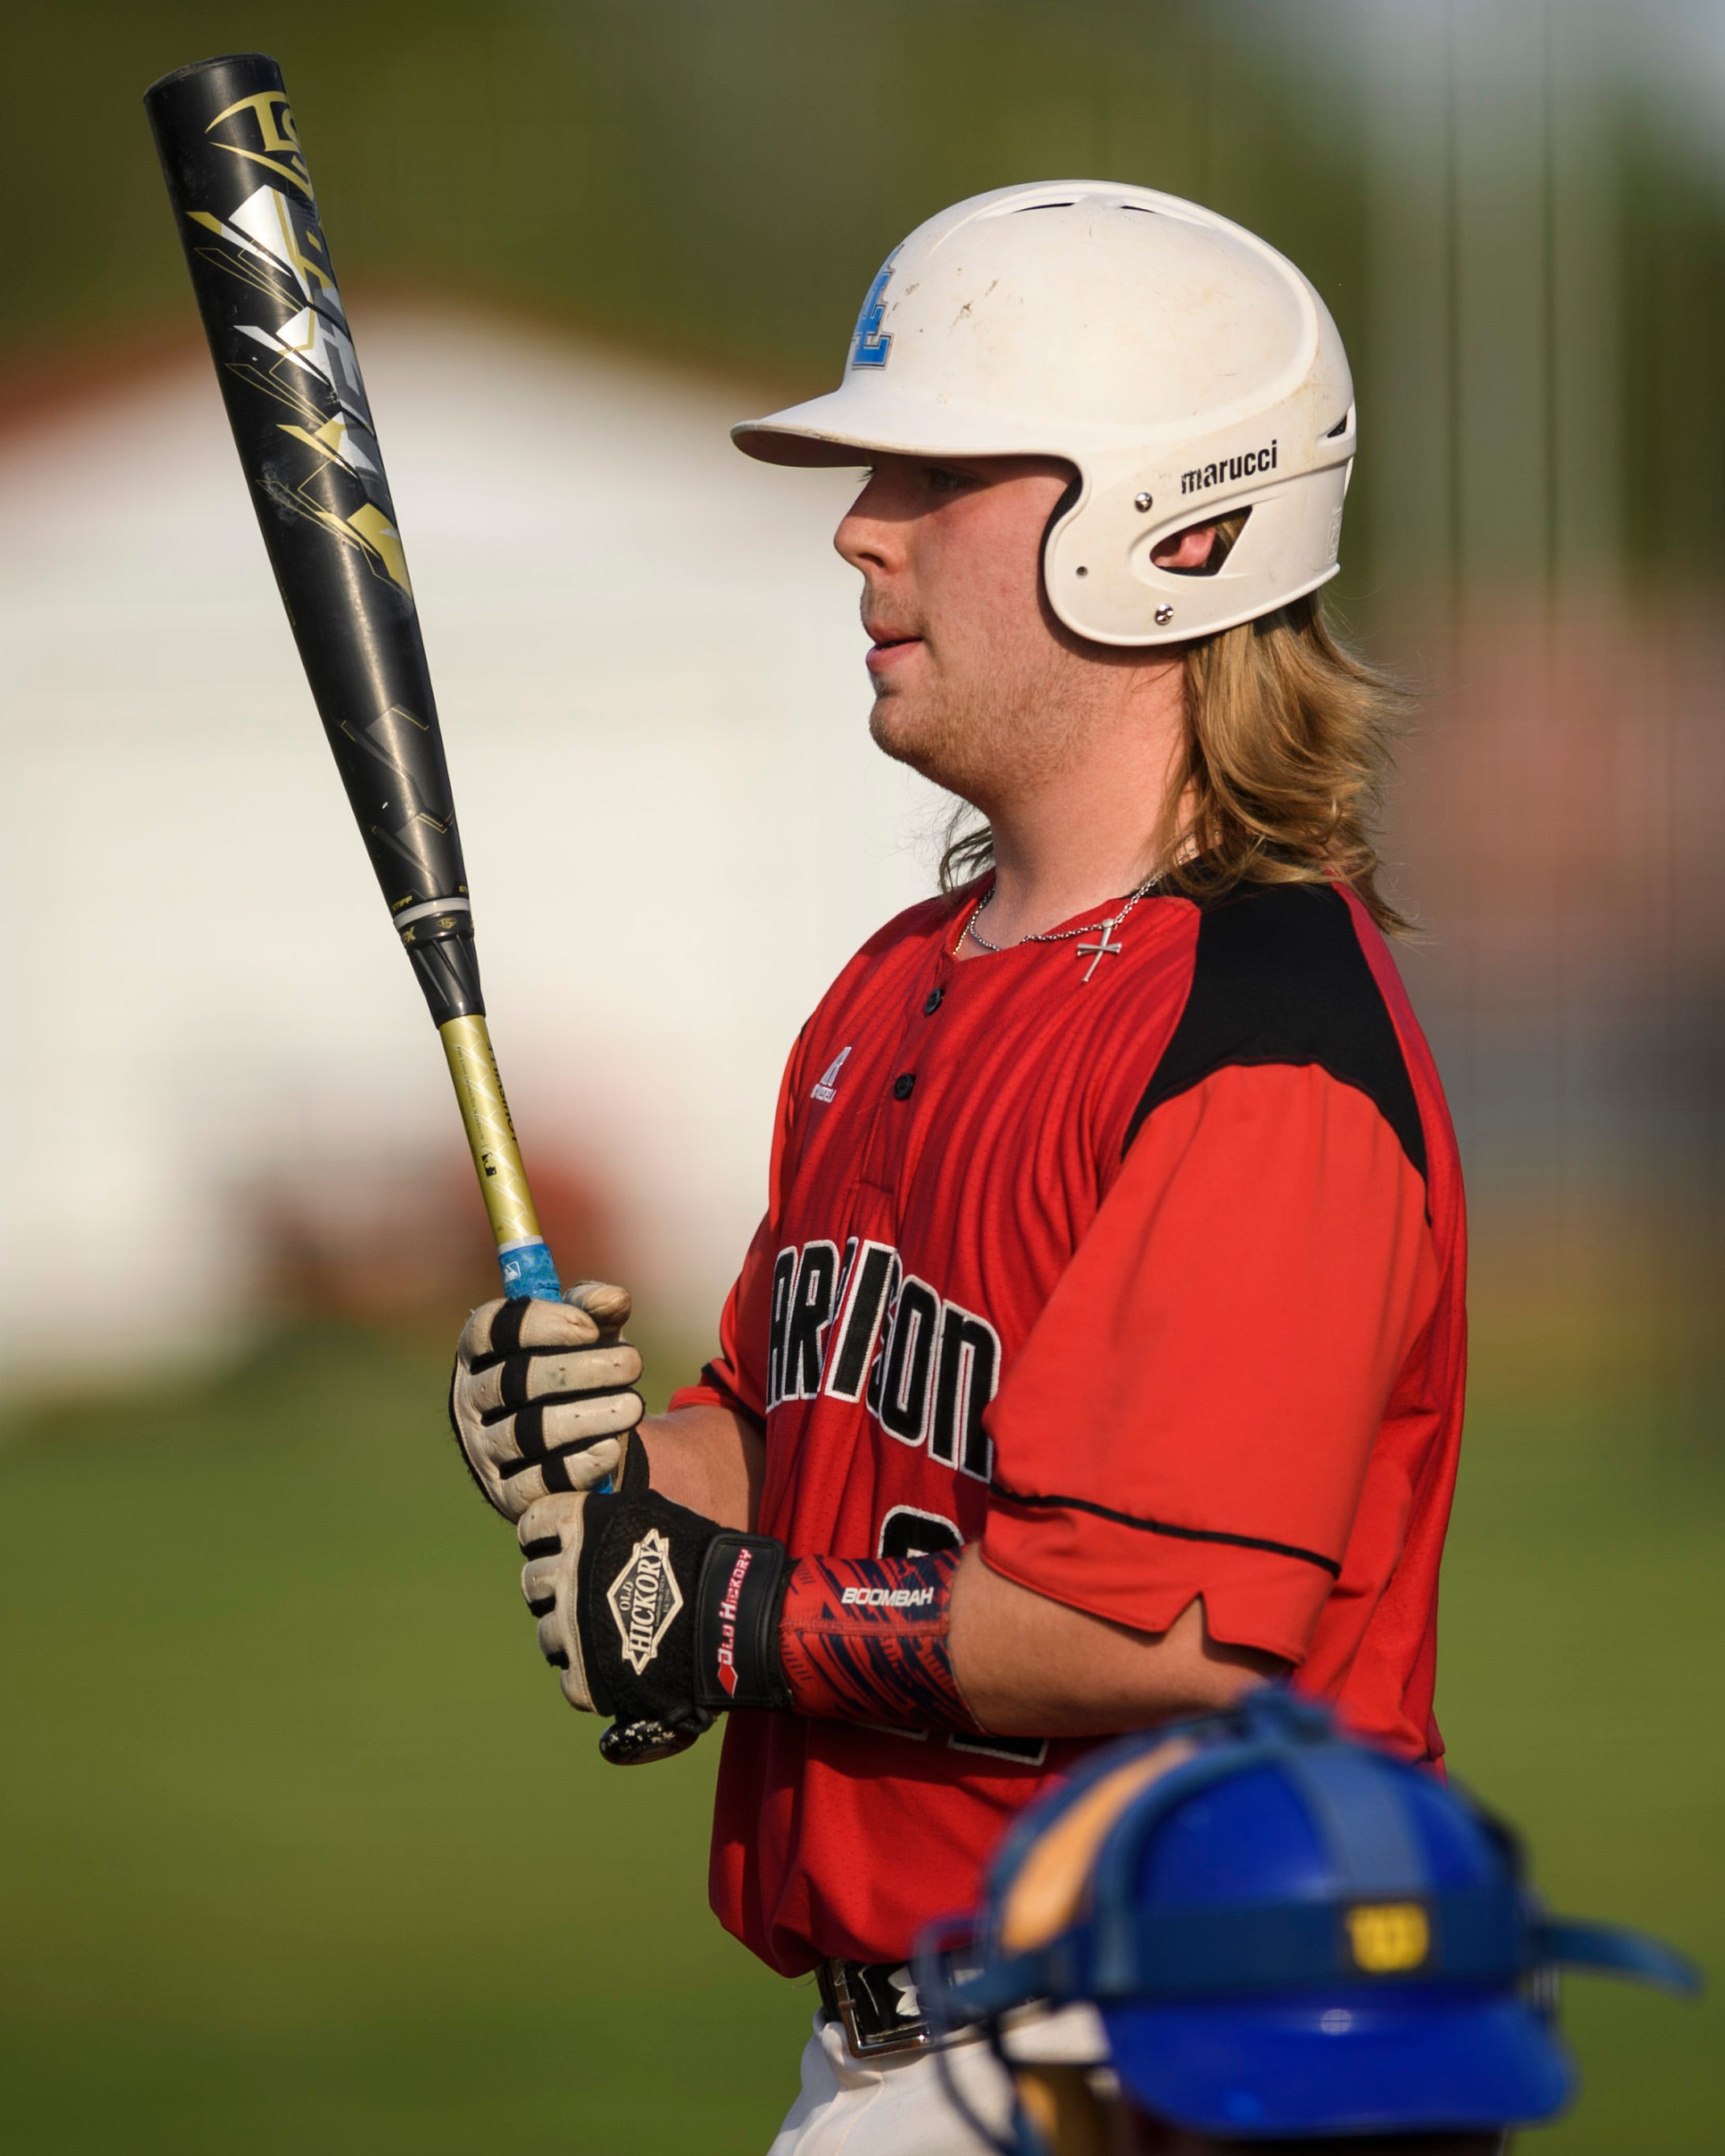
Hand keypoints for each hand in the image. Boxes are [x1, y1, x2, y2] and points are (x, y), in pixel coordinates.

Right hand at [449, 1280, 642, 1521]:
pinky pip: (538, 1482)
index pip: (491, 1329)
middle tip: (633, 1364)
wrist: (582, 1446)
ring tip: (634, 1407)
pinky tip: (611, 1448)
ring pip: (528, 1432)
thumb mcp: (587, 1336)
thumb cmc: (579, 1374)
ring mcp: (483, 1450)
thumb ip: (597, 1309)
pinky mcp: (506, 1496)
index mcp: (480, 1352)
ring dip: (587, 1417)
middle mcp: (470, 1400)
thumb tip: (613, 1300)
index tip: (590, 1327)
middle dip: (579, 1370)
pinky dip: (578, 1465)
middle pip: (514, 1381)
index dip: (539, 1324)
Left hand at [518, 1445, 787, 1763]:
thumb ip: (609, 1521)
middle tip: (582, 1596)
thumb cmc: (701, 1558)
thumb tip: (586, 1522)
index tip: (557, 1548)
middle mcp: (566, 1574)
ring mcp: (572, 1628)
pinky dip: (589, 1677)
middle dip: (552, 1589)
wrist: (734, 1615)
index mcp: (580, 1525)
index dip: (543, 1539)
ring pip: (546, 1634)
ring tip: (605, 1636)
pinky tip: (615, 1667)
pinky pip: (568, 1679)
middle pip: (531, 1583)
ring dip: (569, 1635)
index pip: (531, 1526)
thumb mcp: (651, 1516)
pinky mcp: (587, 1677)